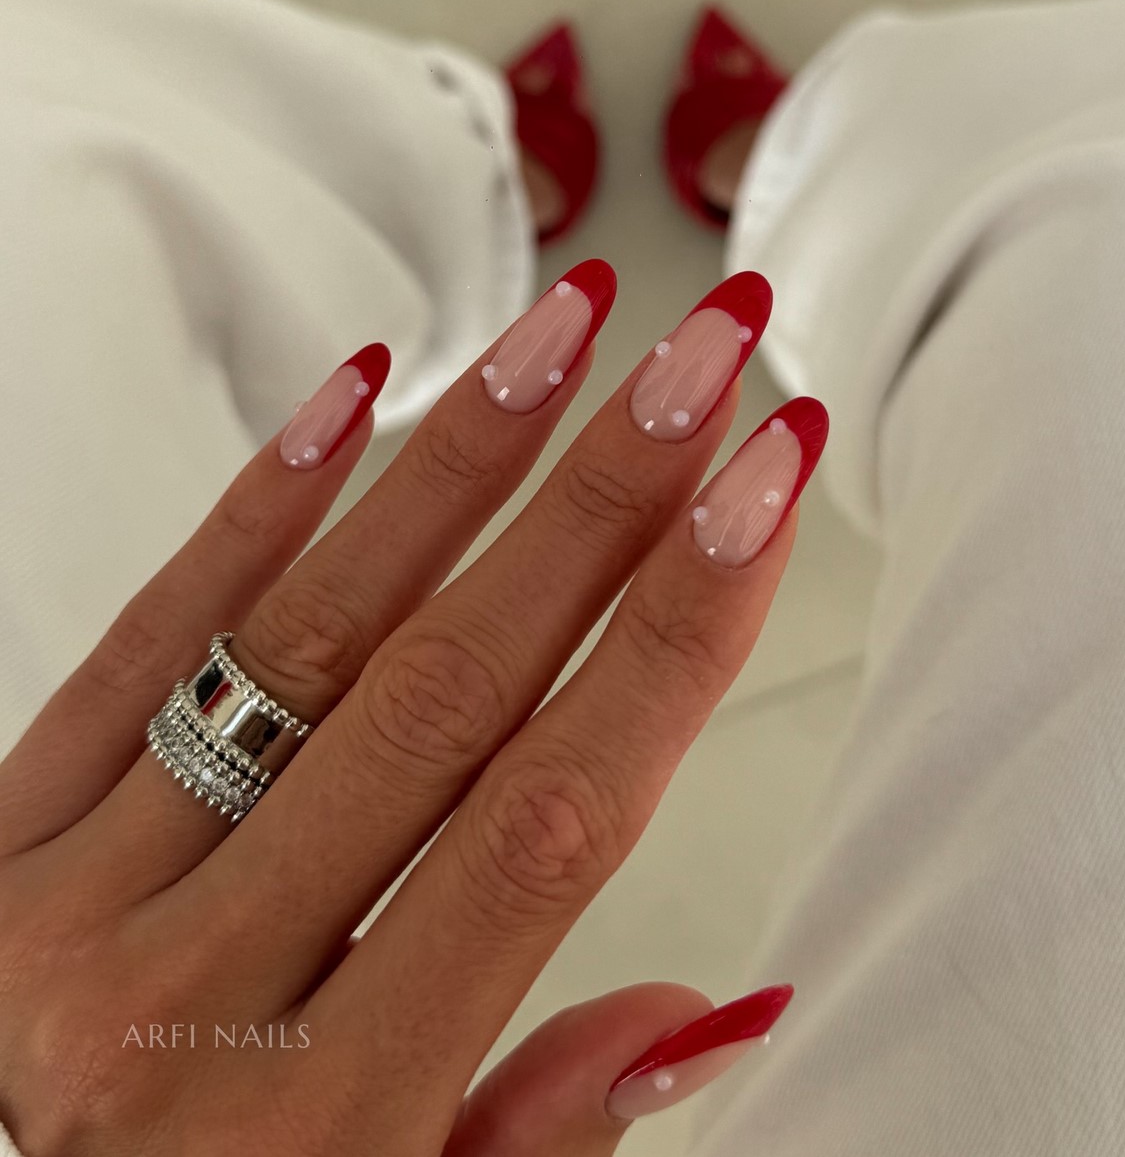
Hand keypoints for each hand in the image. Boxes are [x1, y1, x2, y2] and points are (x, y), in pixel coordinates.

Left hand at [0, 261, 825, 1154]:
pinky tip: (354, 392)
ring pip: (309, 638)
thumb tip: (711, 1012)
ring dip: (459, 464)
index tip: (766, 494)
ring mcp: (72, 904)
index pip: (548, 824)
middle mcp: (188, 1001)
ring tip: (567, 333)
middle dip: (603, 505)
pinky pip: (146, 642)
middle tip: (703, 363)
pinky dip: (260, 507)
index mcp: (324, 1125)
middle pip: (448, 696)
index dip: (677, 642)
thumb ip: (538, 1135)